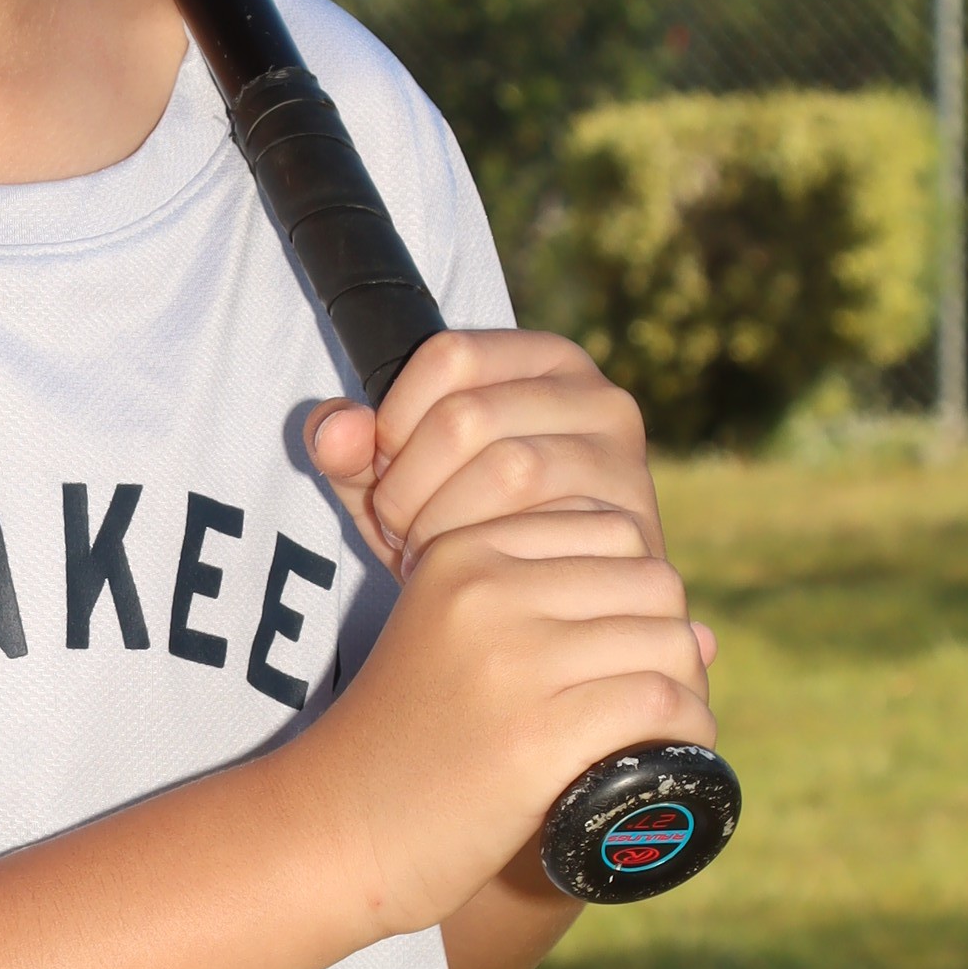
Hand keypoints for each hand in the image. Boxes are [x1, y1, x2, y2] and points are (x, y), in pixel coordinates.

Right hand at [295, 332, 717, 940]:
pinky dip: (682, 734)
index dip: (636, 591)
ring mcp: (512, 662)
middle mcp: (487, 592)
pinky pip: (656, 703)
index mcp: (463, 554)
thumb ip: (553, 614)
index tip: (619, 651)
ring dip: (685, 691)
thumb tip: (704, 636)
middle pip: (651, 580)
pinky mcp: (535, 735)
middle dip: (668, 640)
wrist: (335, 832)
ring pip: (666, 640)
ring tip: (662, 735)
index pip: (611, 528)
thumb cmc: (406, 745)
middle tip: (649, 701)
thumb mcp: (453, 643)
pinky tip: (666, 760)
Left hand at [300, 326, 695, 590]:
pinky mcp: (634, 519)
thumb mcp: (402, 483)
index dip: (396, 418)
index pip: (447, 355)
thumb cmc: (470, 533)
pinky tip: (473, 577)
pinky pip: (547, 526)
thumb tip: (332, 428)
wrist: (555, 613)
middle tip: (401, 531)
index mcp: (540, 360)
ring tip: (430, 556)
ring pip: (508, 469)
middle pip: (468, 416)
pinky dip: (492, 555)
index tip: (385, 473)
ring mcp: (622, 455)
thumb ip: (354, 453)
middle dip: (412, 484)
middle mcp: (594, 393)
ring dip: (447, 524)